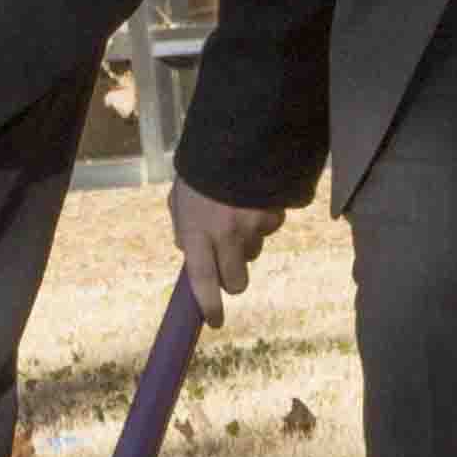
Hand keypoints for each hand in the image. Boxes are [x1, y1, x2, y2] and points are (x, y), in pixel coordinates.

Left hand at [169, 183, 283, 316]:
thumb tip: (190, 253)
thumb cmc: (202, 170)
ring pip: (254, 253)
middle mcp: (226, 234)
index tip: (215, 321)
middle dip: (233, 276)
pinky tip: (253, 198)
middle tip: (227, 259)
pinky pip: (269, 229)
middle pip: (238, 281)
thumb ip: (185, 229)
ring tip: (237, 210)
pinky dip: (262, 219)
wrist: (237, 136)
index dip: (210, 305)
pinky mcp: (274, 214)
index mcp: (198, 230)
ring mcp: (253, 226)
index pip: (203, 280)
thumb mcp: (182, 198)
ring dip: (246, 242)